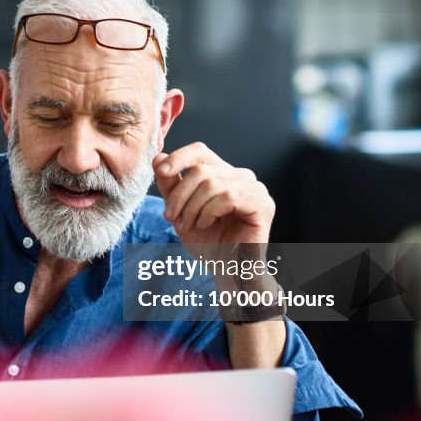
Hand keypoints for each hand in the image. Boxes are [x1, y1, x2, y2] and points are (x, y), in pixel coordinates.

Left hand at [153, 142, 274, 246]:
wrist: (225, 269)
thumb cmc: (207, 241)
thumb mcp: (180, 209)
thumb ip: (170, 184)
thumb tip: (158, 158)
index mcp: (223, 173)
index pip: (200, 151)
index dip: (179, 157)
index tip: (162, 172)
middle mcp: (241, 176)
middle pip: (201, 170)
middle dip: (180, 196)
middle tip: (171, 217)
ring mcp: (254, 188)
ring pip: (211, 184)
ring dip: (192, 208)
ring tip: (188, 225)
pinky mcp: (262, 203)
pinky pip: (227, 197)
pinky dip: (209, 212)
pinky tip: (206, 224)